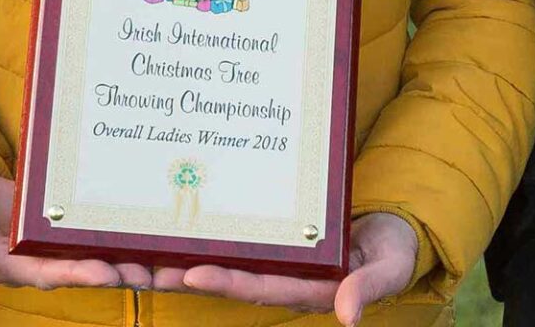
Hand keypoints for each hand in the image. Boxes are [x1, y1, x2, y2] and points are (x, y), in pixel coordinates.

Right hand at [0, 169, 151, 296]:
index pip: (50, 273)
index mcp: (8, 263)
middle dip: (116, 272)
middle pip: (80, 267)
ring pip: (88, 248)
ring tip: (160, 258)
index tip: (109, 273)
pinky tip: (135, 222)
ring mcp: (44, 236)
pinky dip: (106, 226)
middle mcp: (32, 256)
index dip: (79, 274)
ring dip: (121, 254)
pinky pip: (82, 223)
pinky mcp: (51, 214)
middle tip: (154, 273)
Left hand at [153, 213, 417, 325]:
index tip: (192, 274)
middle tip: (142, 268)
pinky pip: (234, 235)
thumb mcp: (389, 266)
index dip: (225, 282)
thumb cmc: (391, 248)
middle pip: (227, 276)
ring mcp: (276, 255)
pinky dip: (204, 232)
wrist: (394, 226)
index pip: (259, 286)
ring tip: (140, 251)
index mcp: (307, 285)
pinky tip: (175, 219)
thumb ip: (368, 287)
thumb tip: (348, 316)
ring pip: (222, 257)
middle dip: (185, 273)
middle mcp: (283, 273)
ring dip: (183, 255)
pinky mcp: (273, 234)